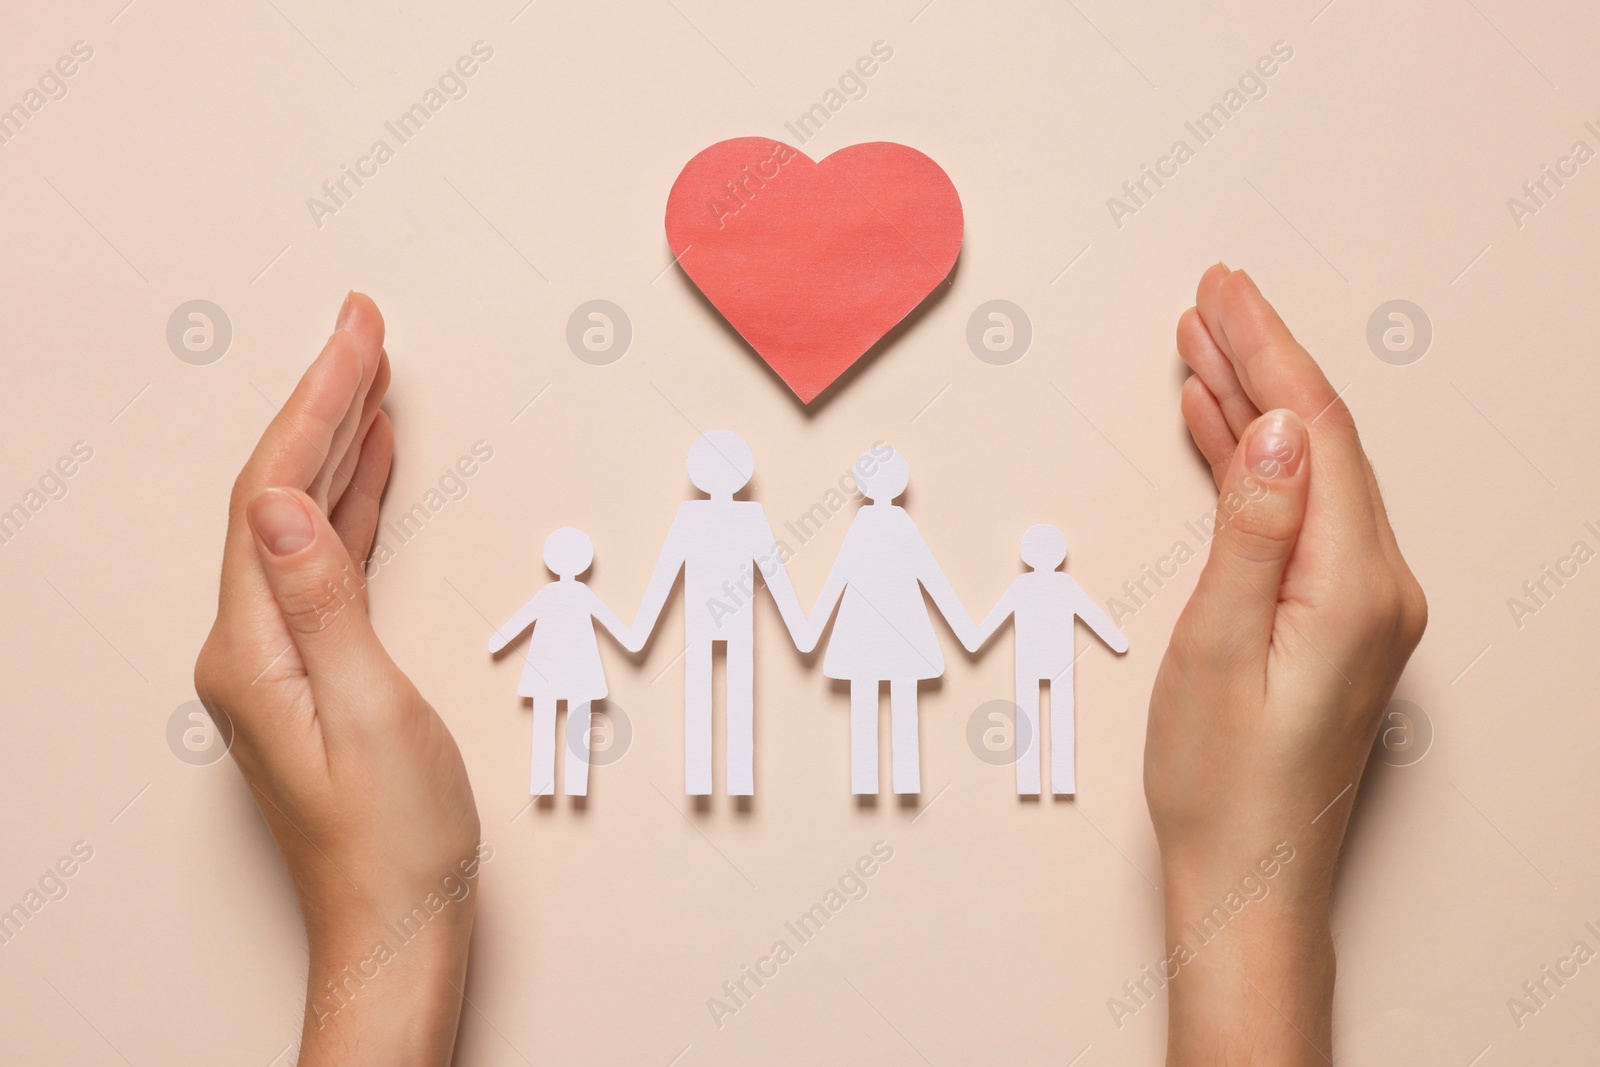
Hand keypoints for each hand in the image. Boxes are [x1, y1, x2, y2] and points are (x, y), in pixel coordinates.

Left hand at [193, 294, 480, 1066]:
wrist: (398, 921)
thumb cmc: (393, 839)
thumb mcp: (369, 712)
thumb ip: (324, 602)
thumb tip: (283, 503)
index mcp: (253, 650)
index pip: (274, 495)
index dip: (317, 407)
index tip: (356, 341)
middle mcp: (252, 647)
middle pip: (280, 493)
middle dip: (325, 403)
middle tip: (363, 331)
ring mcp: (279, 657)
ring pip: (304, 519)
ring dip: (340, 443)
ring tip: (372, 377)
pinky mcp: (315, 669)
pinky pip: (328, 557)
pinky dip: (355, 502)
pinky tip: (375, 471)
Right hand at [1146, 266, 1425, 1063]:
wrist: (1248, 875)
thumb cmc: (1222, 784)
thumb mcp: (1215, 647)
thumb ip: (1251, 530)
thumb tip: (1271, 432)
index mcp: (1354, 586)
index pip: (1315, 433)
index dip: (1267, 352)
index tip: (1225, 295)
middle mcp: (1377, 587)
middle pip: (1320, 440)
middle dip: (1262, 359)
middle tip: (1211, 298)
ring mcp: (1362, 604)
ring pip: (1308, 470)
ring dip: (1254, 405)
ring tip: (1203, 346)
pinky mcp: (1336, 620)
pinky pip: (1299, 514)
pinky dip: (1254, 466)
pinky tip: (1218, 432)